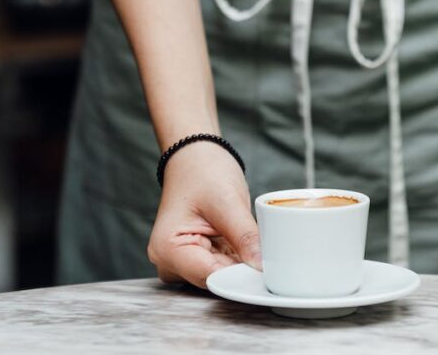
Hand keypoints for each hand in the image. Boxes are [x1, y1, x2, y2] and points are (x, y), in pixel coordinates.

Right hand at [147, 142, 261, 288]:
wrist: (196, 157)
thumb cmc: (203, 172)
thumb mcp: (227, 202)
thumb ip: (245, 237)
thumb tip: (262, 267)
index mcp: (168, 249)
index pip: (211, 278)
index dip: (241, 277)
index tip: (268, 272)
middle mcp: (170, 262)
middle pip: (216, 280)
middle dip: (243, 270)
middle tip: (269, 255)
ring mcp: (182, 261)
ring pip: (222, 275)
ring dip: (241, 263)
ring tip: (252, 239)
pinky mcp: (197, 257)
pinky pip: (223, 266)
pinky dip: (238, 258)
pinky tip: (246, 242)